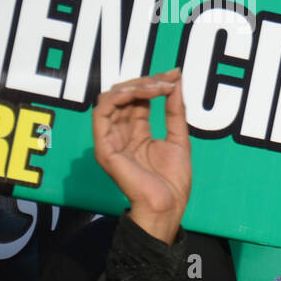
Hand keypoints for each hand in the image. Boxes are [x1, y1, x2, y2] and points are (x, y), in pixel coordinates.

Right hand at [92, 70, 190, 243]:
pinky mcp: (104, 148)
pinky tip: (138, 93)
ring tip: (157, 87)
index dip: (155, 83)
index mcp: (137, 132)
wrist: (168, 205)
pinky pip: (101, 114)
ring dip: (134, 88)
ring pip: (110, 100)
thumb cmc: (174, 180)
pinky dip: (117, 98)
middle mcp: (121, 133)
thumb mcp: (179, 138)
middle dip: (146, 82)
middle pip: (124, 96)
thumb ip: (176, 111)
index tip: (175, 75)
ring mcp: (111, 140)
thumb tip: (176, 83)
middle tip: (168, 79)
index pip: (138, 99)